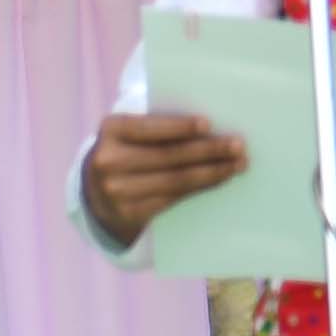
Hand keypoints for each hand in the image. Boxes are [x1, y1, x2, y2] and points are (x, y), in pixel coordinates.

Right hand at [82, 111, 247, 243]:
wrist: (97, 190)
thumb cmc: (129, 150)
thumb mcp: (132, 132)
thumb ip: (160, 126)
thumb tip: (212, 129)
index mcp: (111, 130)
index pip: (149, 128)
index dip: (179, 127)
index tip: (209, 124)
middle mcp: (108, 161)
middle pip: (167, 155)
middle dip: (207, 150)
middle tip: (238, 146)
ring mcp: (117, 190)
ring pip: (175, 180)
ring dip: (212, 171)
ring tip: (237, 164)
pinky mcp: (130, 212)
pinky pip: (174, 198)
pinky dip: (201, 187)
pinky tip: (220, 179)